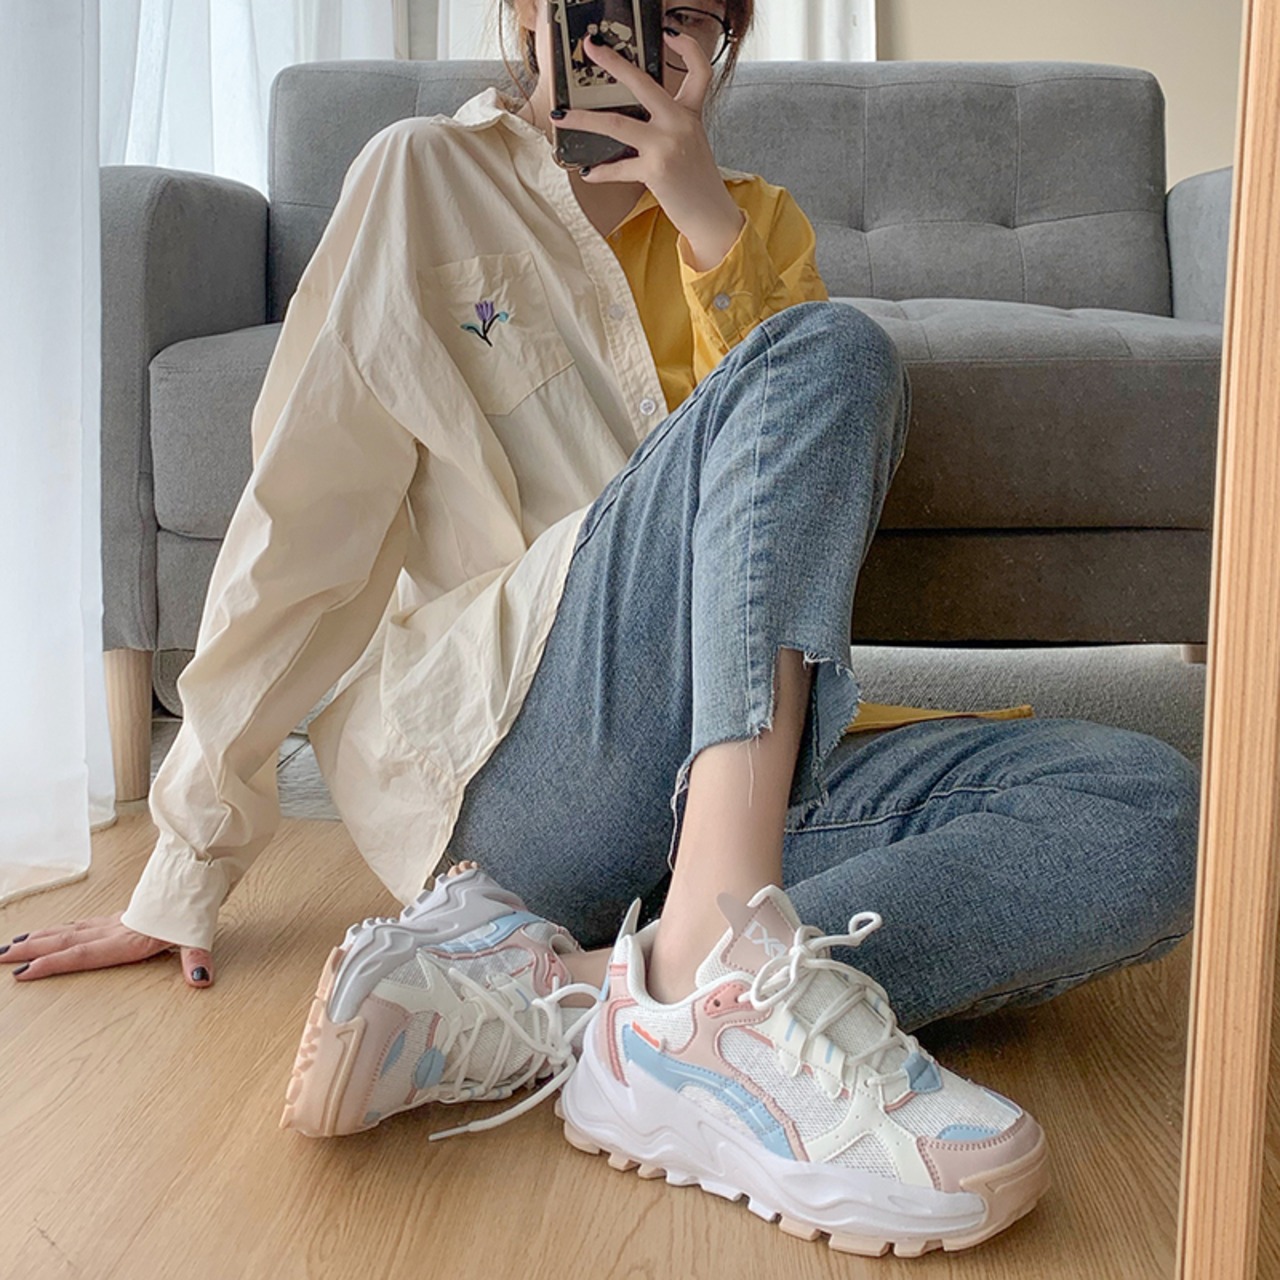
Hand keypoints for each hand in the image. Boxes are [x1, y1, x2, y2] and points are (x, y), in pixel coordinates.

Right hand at [0, 910, 213, 986]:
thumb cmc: (194, 908)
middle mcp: (115, 930)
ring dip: (40, 939)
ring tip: (11, 946)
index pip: (83, 954)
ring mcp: (114, 923)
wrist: (198, 875)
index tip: (24, 971)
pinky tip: (50, 934)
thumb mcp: (198, 935)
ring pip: (69, 931)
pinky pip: (81, 926)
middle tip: (0, 957)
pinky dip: (60, 931)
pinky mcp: (119, 918)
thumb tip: (201, 977)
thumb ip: (196, 957)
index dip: (53, 963)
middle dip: (31, 950)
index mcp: (129, 939)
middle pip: (66, 941)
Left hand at [558, 31, 745, 269]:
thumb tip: (630, 116)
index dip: (688, 47)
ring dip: (583, 119)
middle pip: (644, 83)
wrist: (711, 215)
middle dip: (614, 63)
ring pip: (616, 123)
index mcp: (690, 114)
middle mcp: (679, 123)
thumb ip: (668, 124)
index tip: (669, 33)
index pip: (699, 70)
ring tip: (559, 116)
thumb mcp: (690, 144)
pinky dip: (601, 172)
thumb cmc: (696, 182)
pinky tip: (588, 174)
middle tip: (591, 48)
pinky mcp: (655, 170)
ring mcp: (667, 145)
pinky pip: (618, 167)